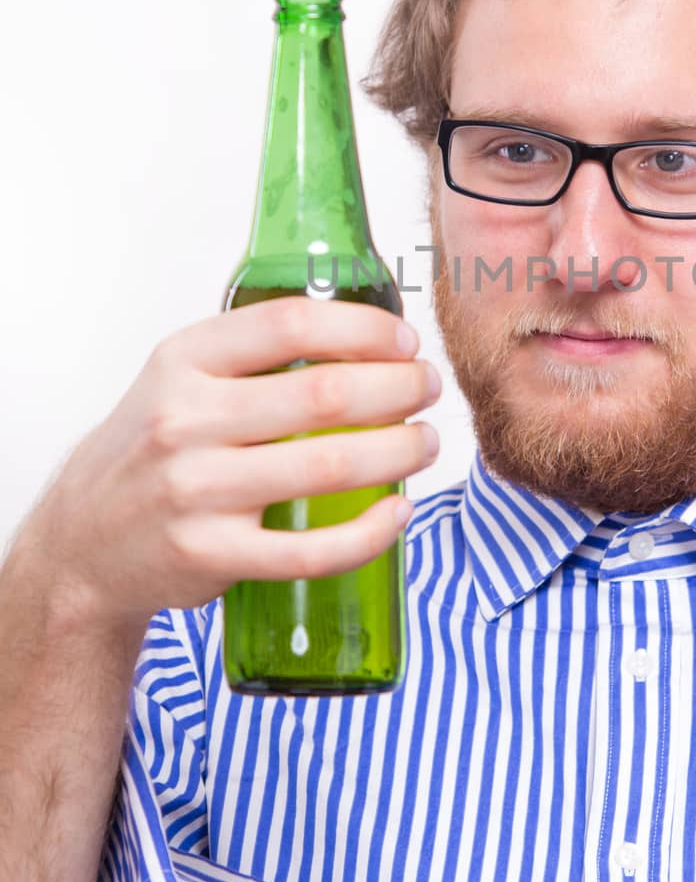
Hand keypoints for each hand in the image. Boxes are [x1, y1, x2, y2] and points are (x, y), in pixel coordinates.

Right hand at [13, 298, 440, 631]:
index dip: (364, 328)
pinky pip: (312, 550)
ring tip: (425, 443)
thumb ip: (252, 351)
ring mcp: (197, 492)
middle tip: (427, 389)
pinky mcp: (212, 556)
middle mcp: (184, 421)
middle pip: (325, 395)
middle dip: (399, 388)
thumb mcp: (179, 378)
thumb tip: (363, 329)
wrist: (81, 541)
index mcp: (183, 362)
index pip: (290, 325)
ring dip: (399, 453)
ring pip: (329, 467)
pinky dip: (369, 533)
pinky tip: (396, 512)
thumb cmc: (151, 449)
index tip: (405, 341)